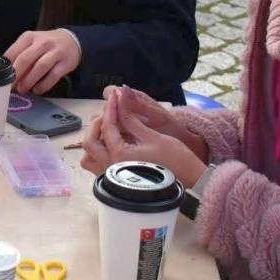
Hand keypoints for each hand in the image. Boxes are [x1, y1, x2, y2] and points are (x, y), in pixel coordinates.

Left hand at [4, 29, 81, 94]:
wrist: (71, 40)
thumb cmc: (46, 44)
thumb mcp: (31, 44)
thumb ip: (20, 55)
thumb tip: (7, 75)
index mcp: (29, 37)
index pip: (13, 52)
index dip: (6, 67)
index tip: (2, 78)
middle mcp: (42, 42)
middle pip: (25, 59)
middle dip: (16, 75)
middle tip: (10, 87)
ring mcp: (55, 52)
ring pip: (40, 67)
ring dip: (29, 80)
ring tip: (22, 90)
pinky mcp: (66, 63)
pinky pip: (53, 75)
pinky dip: (44, 85)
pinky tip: (37, 90)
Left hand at [81, 89, 206, 186]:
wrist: (190, 184)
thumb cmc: (176, 160)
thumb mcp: (153, 136)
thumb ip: (131, 117)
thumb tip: (121, 95)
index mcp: (119, 156)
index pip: (107, 126)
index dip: (111, 108)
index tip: (116, 96)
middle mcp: (110, 168)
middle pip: (90, 142)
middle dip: (97, 124)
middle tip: (111, 112)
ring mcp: (112, 178)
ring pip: (89, 157)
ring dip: (95, 141)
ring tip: (109, 130)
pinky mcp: (116, 182)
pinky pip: (98, 166)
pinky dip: (100, 153)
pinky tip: (114, 144)